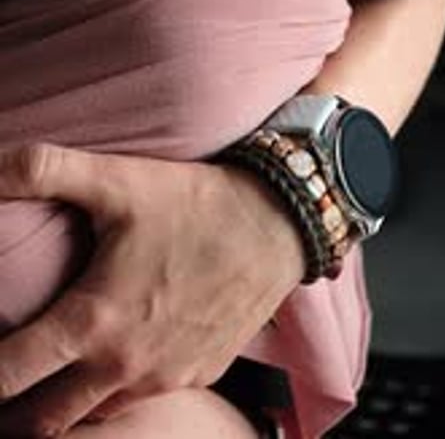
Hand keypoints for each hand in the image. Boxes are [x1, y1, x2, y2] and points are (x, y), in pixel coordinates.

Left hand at [0, 145, 303, 436]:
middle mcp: (125, 365)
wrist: (279, 222)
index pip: (8, 376)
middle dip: (14, 410)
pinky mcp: (198, 375)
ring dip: (63, 403)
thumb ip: (40, 170)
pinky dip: (115, 392)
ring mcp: (165, 378)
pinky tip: (115, 357)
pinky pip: (142, 400)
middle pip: (43, 422)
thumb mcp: (115, 178)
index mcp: (95, 321)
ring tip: (50, 374)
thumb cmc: (195, 201)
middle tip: (5, 382)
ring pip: (93, 415)